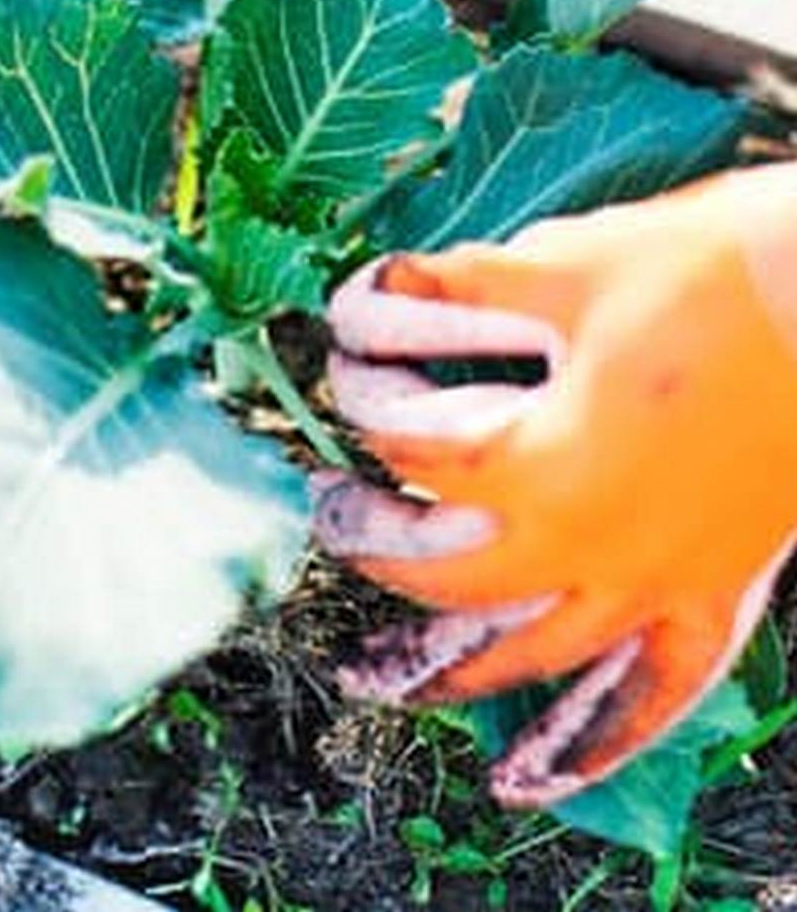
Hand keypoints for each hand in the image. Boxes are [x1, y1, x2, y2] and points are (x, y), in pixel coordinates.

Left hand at [315, 166, 796, 805]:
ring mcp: (656, 584)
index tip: (343, 378)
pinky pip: (650, 697)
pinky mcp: (714, 591)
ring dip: (446, 668)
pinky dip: (589, 742)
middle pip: (446, 579)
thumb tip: (387, 279)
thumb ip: (462, 285)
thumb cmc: (707, 271)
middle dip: (371, 551)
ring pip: (530, 657)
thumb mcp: (568, 265)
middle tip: (332, 517)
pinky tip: (533, 779)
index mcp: (542, 463)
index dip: (365, 411)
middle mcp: (588, 546)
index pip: (416, 457)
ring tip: (381, 673)